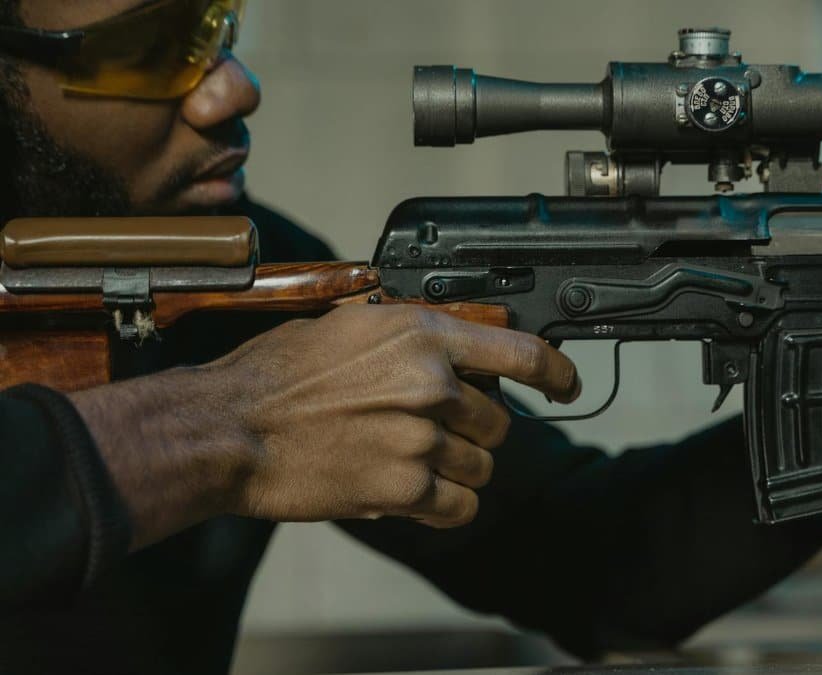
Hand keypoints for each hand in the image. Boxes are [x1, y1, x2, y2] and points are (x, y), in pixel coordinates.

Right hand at [207, 304, 579, 526]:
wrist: (230, 428)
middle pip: (497, 421)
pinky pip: (460, 507)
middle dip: (473, 431)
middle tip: (429, 432)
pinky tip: (418, 499)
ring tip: (409, 463)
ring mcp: (420, 438)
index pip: (521, 352)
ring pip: (481, 466)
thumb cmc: (277, 374)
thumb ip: (410, 336)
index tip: (567, 386)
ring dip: (456, 470)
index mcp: (420, 334)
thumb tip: (456, 345)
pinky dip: (447, 507)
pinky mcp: (404, 490)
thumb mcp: (349, 327)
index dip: (556, 373)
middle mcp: (431, 384)